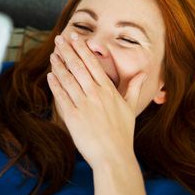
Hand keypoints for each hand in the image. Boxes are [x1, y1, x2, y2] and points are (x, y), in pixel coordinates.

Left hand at [47, 34, 146, 169]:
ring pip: (68, 79)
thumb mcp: (131, 108)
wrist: (113, 156)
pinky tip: (50, 76)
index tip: (74, 38)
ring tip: (53, 54)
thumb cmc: (123, 133)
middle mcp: (95, 94)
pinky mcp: (72, 117)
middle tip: (59, 39)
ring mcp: (83, 105)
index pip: (92, 63)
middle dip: (67, 50)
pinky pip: (61, 97)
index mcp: (108, 90)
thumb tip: (143, 73)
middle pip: (78, 66)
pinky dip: (55, 85)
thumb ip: (135, 88)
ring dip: (59, 65)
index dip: (82, 49)